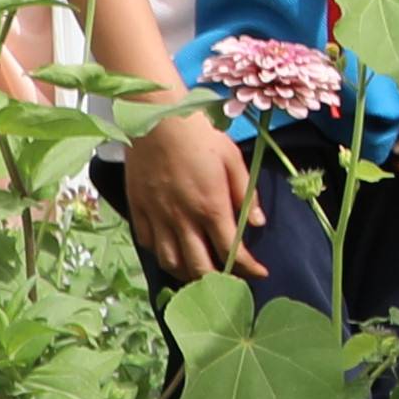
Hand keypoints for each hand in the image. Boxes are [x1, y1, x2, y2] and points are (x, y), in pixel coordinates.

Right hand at [114, 107, 264, 281]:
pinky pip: (148, 244)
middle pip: (200, 268)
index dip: (249, 269)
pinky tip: (173, 252)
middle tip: (230, 280)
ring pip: (171, 263)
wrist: (155, 116)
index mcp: (210, 206)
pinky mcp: (138, 209)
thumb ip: (245, 193)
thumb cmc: (199, 134)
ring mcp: (157, 217)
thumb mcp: (232, 158)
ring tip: (201, 273)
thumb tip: (257, 223)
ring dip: (188, 275)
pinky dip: (162, 255)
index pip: (232, 252)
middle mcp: (182, 219)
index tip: (260, 273)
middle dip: (219, 282)